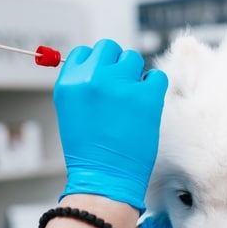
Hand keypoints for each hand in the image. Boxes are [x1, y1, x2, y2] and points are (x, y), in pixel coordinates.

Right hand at [53, 39, 167, 210]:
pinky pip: (156, 76)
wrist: (105, 179)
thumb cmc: (88, 152)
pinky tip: (146, 106)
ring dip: (134, 76)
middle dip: (116, 65)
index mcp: (70, 83)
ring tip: (131, 102)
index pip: (84, 53)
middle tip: (119, 89)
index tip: (102, 80)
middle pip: (109, 48)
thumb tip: (102, 66)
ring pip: (133, 59)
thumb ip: (83, 85)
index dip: (96, 65)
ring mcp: (120, 85)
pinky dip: (154, 88)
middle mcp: (93, 78)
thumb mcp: (73, 113)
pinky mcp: (146, 96)